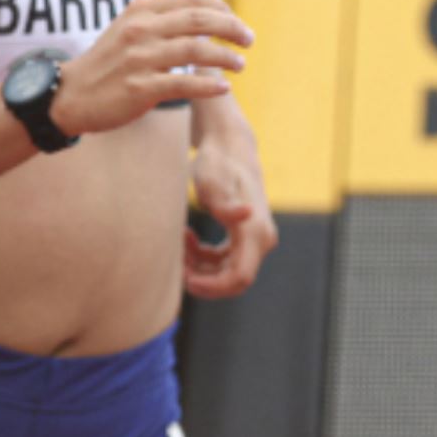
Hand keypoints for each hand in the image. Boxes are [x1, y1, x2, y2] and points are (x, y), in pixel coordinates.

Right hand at [51, 0, 251, 135]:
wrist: (68, 96)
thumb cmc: (106, 64)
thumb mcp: (128, 29)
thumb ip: (161, 20)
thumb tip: (204, 17)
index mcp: (140, 11)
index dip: (220, 5)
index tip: (234, 18)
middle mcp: (141, 30)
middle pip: (200, 20)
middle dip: (232, 27)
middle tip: (249, 39)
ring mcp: (140, 59)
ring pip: (196, 51)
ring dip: (226, 57)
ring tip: (241, 64)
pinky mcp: (140, 88)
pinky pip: (184, 84)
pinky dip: (209, 86)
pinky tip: (224, 88)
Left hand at [183, 134, 276, 299]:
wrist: (228, 148)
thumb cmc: (218, 165)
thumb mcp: (213, 185)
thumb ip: (225, 205)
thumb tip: (246, 213)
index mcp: (256, 233)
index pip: (238, 279)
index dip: (212, 287)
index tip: (185, 280)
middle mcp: (261, 240)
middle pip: (233, 281)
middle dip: (202, 278)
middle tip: (175, 264)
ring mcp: (254, 240)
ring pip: (226, 273)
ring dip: (200, 267)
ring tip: (179, 243)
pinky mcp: (244, 238)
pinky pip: (224, 261)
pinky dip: (203, 257)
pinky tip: (188, 238)